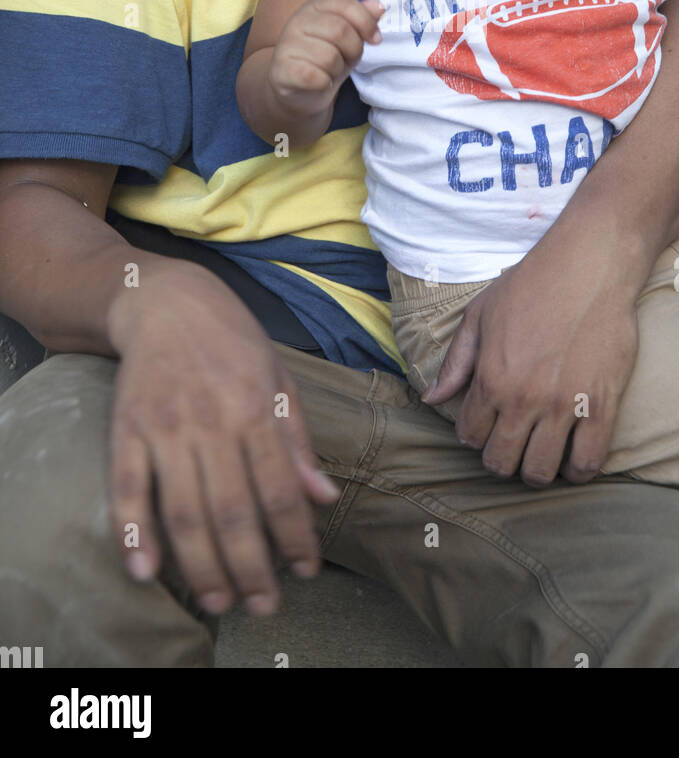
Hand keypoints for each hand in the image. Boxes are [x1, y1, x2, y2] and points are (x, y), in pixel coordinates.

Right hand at [106, 269, 340, 615]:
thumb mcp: (279, 378)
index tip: (305, 571)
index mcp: (256, 409)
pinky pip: (127, 488)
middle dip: (252, 568)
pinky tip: (145, 570)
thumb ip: (297, 440)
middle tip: (263, 606)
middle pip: (233, 512)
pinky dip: (133, 533)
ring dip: (202, 565)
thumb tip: (323, 497)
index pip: (281, 489)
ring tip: (219, 600)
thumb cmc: (233, 341)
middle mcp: (212, 422)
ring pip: (184, 511)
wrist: (166, 301)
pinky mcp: (126, 429)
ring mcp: (166, 428)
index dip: (296, 537)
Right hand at [268, 0, 384, 112]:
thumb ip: (363, 20)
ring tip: (330, 72)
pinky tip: (321, 83)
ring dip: (337, 71)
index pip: (345, 3)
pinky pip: (314, 76)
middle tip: (346, 60)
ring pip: (329, 58)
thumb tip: (380, 6)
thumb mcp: (350, 37)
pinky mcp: (281, 70)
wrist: (298, 90)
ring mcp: (287, 45)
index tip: (375, 40)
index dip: (366, 22)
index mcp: (315, 7)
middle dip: (353, 51)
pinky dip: (324, 83)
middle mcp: (298, 21)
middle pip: (340, 31)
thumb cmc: (326, 59)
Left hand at [422, 247, 640, 486]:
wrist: (590, 265)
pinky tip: (574, 457)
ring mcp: (564, 405)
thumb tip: (431, 399)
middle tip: (513, 445)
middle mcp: (523, 398)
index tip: (487, 426)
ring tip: (542, 453)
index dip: (475, 435)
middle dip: (502, 460)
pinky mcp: (602, 405)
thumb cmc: (532, 284)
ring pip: (542, 471)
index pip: (470, 436)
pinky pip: (589, 462)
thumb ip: (456, 362)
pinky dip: (579, 470)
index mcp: (490, 377)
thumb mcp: (481, 315)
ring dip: (537, 470)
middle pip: (502, 462)